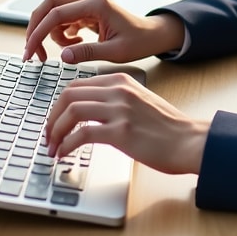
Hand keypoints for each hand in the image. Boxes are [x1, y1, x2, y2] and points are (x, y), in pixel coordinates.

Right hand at [22, 0, 185, 64]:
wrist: (152, 35)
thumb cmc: (138, 42)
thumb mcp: (115, 52)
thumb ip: (88, 53)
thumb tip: (62, 57)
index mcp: (96, 4)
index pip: (57, 13)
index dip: (38, 32)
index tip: (30, 53)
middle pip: (50, 4)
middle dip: (36, 27)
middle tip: (32, 51)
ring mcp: (87, 2)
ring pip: (54, 11)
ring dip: (49, 32)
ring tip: (63, 53)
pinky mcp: (86, 10)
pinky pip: (64, 18)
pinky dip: (61, 33)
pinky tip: (74, 45)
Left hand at [44, 71, 209, 174]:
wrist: (188, 140)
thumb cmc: (166, 127)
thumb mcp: (138, 101)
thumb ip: (115, 100)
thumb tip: (86, 114)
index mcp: (120, 80)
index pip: (76, 85)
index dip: (59, 105)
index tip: (54, 122)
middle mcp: (118, 90)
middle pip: (68, 95)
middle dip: (52, 117)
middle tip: (48, 136)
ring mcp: (119, 109)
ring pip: (71, 111)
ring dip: (55, 131)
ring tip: (53, 147)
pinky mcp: (121, 132)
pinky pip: (82, 135)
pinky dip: (67, 145)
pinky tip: (64, 155)